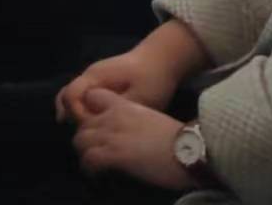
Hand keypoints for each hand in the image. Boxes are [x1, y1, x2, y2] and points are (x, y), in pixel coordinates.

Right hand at [55, 21, 207, 123]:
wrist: (163, 59)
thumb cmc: (153, 79)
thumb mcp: (140, 99)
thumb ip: (117, 111)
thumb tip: (101, 127)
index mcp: (95, 77)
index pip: (71, 96)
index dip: (77, 115)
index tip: (93, 130)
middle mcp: (89, 76)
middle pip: (65, 96)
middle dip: (72, 117)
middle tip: (88, 135)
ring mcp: (94, 78)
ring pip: (72, 96)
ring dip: (76, 114)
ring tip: (87, 133)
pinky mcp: (101, 82)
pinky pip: (83, 97)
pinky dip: (84, 110)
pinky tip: (94, 124)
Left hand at [70, 89, 190, 190]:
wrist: (192, 151)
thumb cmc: (181, 138)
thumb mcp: (153, 119)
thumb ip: (135, 121)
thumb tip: (131, 133)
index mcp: (124, 105)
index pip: (92, 96)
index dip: (89, 110)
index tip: (95, 124)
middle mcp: (113, 117)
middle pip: (82, 124)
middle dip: (85, 137)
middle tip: (94, 150)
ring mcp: (111, 135)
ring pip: (79, 141)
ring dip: (85, 153)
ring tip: (94, 164)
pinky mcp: (113, 155)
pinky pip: (88, 160)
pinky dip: (89, 169)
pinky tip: (96, 176)